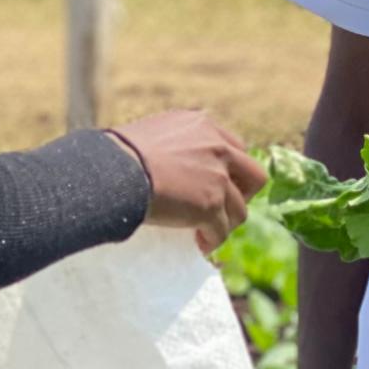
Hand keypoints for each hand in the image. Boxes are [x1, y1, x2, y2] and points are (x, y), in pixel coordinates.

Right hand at [108, 111, 264, 256]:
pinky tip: (199, 243)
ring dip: (225, 223)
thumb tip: (173, 164)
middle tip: (223, 208)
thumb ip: (177, 144)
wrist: (114, 171)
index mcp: (203, 125)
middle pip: (253, 176)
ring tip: (207, 232)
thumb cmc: (119, 153)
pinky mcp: (211, 205)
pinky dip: (212, 240)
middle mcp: (218, 147)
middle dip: (242, 195)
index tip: (219, 185)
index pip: (235, 148)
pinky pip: (221, 231)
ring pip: (240, 210)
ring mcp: (217, 177)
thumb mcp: (155, 134)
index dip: (231, 170)